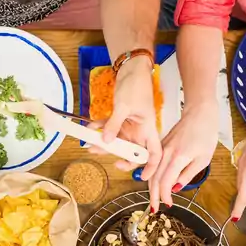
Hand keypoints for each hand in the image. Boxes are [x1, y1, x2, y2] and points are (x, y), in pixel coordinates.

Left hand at [95, 58, 162, 178]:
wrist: (131, 68)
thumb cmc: (135, 84)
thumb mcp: (124, 106)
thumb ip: (114, 125)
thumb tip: (106, 142)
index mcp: (148, 128)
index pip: (154, 153)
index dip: (151, 166)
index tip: (143, 177)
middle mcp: (140, 130)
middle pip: (132, 150)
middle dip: (118, 155)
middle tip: (107, 156)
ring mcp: (129, 125)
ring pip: (116, 141)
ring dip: (103, 143)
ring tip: (90, 144)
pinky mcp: (120, 119)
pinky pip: (109, 128)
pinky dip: (99, 128)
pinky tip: (90, 128)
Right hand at [152, 102, 217, 210]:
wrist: (199, 113)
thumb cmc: (205, 134)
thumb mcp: (203, 158)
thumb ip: (188, 174)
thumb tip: (175, 187)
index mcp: (177, 157)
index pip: (165, 182)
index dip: (165, 196)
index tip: (169, 204)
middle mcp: (165, 153)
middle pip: (154, 179)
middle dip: (153, 196)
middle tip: (154, 209)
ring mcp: (161, 149)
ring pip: (151, 172)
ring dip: (150, 187)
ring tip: (153, 200)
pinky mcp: (161, 146)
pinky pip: (153, 164)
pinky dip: (151, 176)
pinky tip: (152, 183)